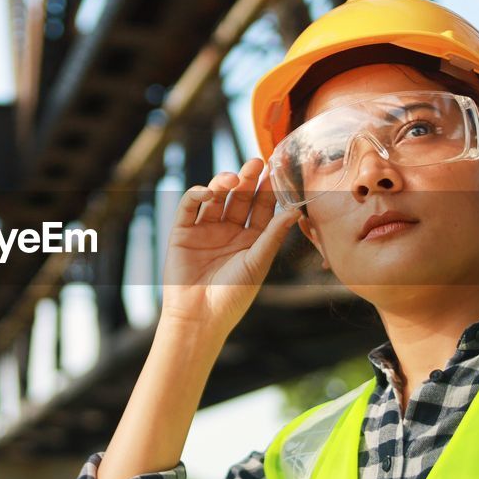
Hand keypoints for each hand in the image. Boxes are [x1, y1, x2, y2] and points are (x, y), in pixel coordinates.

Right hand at [159, 157, 301, 333]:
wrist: (199, 316)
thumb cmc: (233, 296)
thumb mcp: (257, 263)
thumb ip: (273, 235)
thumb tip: (295, 210)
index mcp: (251, 239)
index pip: (261, 207)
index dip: (268, 189)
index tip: (277, 170)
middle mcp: (229, 231)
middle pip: (239, 197)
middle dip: (248, 179)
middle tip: (257, 162)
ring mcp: (205, 230)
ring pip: (215, 197)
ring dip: (223, 183)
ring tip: (233, 178)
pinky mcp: (182, 232)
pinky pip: (189, 207)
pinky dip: (197, 195)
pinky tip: (208, 192)